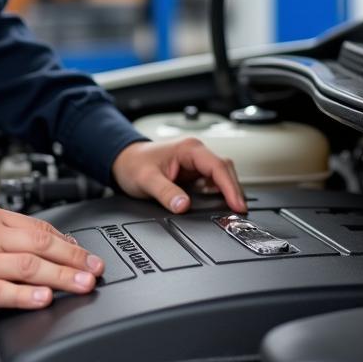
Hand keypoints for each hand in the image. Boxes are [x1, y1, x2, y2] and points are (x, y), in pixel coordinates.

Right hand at [0, 204, 103, 324]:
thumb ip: (6, 237)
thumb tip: (45, 247)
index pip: (40, 228)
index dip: (69, 243)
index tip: (88, 255)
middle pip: (41, 245)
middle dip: (75, 258)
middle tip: (96, 269)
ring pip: (29, 266)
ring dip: (61, 276)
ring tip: (82, 284)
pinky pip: (3, 291)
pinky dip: (27, 295)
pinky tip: (44, 298)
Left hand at [111, 139, 246, 213]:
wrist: (123, 160)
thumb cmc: (134, 164)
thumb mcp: (147, 180)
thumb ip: (166, 193)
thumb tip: (183, 206)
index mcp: (189, 149)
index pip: (218, 167)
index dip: (230, 187)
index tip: (237, 205)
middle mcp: (195, 152)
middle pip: (225, 169)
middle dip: (234, 190)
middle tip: (240, 212)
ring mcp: (196, 162)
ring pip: (222, 174)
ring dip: (229, 190)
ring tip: (234, 210)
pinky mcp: (193, 171)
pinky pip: (213, 180)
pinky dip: (220, 192)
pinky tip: (222, 204)